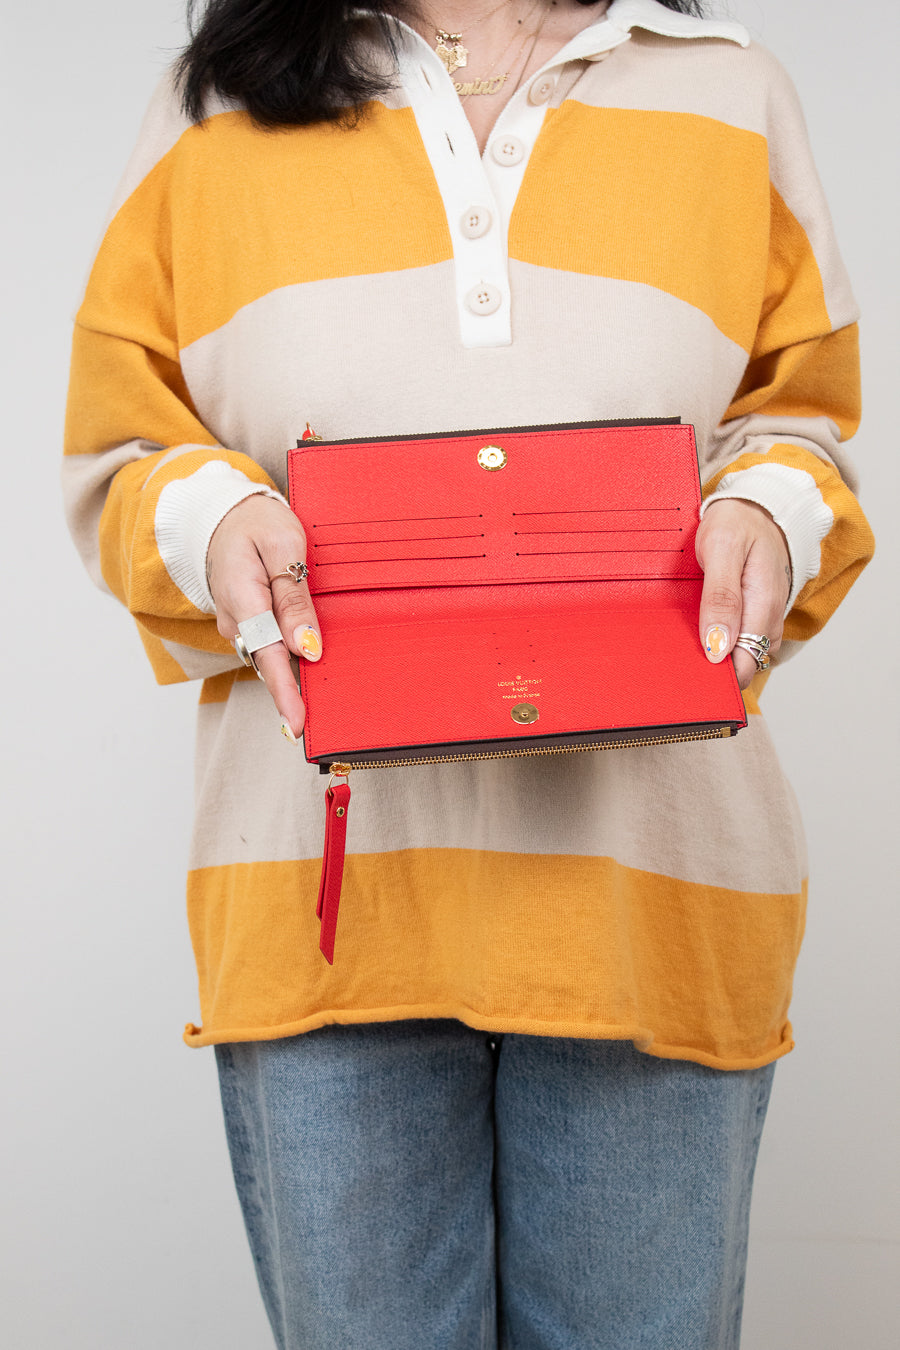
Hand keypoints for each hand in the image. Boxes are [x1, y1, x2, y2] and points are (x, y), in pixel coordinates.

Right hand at [207, 495, 320, 739]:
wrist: (223, 515)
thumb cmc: (256, 524)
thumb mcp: (283, 545)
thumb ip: (294, 597)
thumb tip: (307, 647)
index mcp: (243, 597)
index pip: (268, 654)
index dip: (285, 693)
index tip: (297, 726)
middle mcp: (236, 620)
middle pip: (271, 662)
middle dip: (295, 691)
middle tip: (324, 720)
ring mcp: (239, 624)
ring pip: (272, 655)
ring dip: (295, 672)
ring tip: (321, 696)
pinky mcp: (248, 624)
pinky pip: (270, 645)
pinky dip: (289, 655)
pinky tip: (308, 663)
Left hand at [695, 499, 791, 689]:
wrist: (756, 507)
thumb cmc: (738, 523)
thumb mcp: (722, 549)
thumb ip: (721, 597)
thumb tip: (717, 647)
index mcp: (764, 607)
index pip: (744, 667)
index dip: (717, 676)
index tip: (686, 670)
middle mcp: (768, 621)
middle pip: (739, 667)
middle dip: (709, 667)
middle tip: (675, 653)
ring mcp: (762, 620)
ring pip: (737, 655)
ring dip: (710, 653)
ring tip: (682, 638)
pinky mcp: (753, 616)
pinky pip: (735, 640)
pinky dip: (714, 639)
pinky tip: (694, 629)